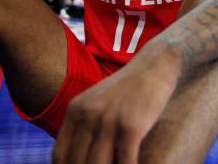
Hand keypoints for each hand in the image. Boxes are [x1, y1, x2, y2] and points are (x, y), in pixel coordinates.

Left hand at [52, 45, 179, 163]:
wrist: (157, 64)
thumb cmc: (132, 87)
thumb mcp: (100, 101)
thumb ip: (87, 124)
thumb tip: (83, 155)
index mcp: (76, 110)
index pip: (60, 156)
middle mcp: (87, 116)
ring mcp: (108, 121)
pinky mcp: (130, 126)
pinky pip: (125, 163)